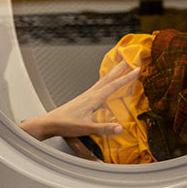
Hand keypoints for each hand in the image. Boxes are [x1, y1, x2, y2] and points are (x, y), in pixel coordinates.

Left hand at [20, 61, 140, 140]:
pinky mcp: (82, 100)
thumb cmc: (65, 125)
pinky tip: (104, 85)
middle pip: (108, 79)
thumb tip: (120, 128)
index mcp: (92, 99)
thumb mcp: (86, 128)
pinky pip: (97, 86)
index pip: (113, 86)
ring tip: (119, 67)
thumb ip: (104, 128)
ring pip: (102, 81)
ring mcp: (85, 96)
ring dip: (112, 74)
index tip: (137, 70)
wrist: (49, 123)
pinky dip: (104, 82)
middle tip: (129, 59)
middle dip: (120, 69)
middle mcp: (89, 94)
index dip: (126, 78)